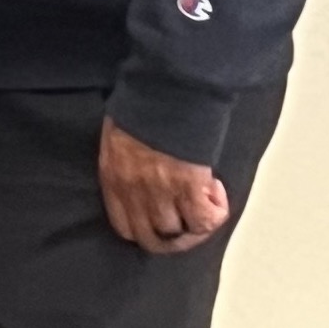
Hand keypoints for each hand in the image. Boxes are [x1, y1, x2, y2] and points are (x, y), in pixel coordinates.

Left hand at [99, 118, 232, 254]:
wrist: (167, 88)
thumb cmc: (144, 105)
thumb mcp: (119, 137)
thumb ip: (126, 163)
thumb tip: (142, 176)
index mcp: (113, 178)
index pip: (124, 227)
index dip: (147, 230)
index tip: (163, 220)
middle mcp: (133, 191)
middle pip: (152, 239)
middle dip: (175, 238)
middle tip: (192, 222)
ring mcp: (160, 191)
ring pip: (179, 233)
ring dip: (196, 225)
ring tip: (206, 202)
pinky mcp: (188, 185)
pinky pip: (204, 220)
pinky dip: (215, 212)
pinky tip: (215, 190)